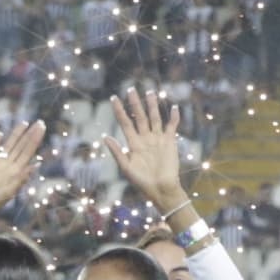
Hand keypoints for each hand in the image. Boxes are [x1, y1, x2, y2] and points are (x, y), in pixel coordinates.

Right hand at [0, 118, 47, 233]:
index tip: (42, 127)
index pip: (28, 152)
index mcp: (14, 172)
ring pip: (8, 146)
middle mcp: (6, 166)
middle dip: (30, 135)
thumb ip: (21, 177)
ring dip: (15, 135)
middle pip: (21, 147)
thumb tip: (36, 165)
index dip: (35, 139)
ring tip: (24, 123)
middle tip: (40, 122)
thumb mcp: (8, 190)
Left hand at [108, 88, 193, 218]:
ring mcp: (158, 139)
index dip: (119, 110)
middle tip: (131, 89)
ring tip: (150, 92)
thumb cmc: (142, 182)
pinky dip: (173, 117)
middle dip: (135, 104)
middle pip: (140, 117)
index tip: (113, 98)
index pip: (125, 122)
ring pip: (154, 118)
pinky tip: (173, 107)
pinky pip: (171, 127)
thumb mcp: (126, 168)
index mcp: (133, 144)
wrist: (161, 190)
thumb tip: (106, 137)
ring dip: (152, 106)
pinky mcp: (170, 142)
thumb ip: (117, 152)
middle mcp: (145, 139)